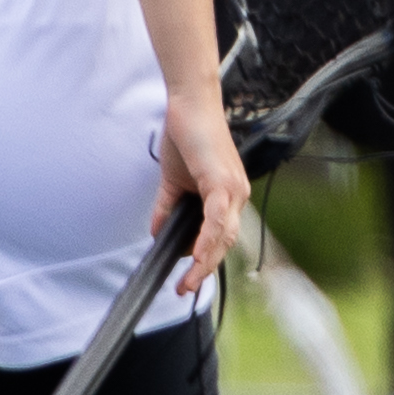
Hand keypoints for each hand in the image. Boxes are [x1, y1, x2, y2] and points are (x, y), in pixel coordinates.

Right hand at [157, 82, 253, 288]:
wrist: (189, 106)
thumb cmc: (185, 137)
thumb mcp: (172, 181)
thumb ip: (166, 207)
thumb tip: (156, 232)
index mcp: (228, 196)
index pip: (220, 236)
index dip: (206, 259)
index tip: (188, 279)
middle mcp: (237, 195)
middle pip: (225, 242)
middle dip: (205, 269)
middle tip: (185, 289)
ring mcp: (233, 189)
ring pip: (223, 235)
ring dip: (205, 262)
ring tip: (188, 281)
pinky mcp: (223, 181)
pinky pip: (217, 219)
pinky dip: (207, 239)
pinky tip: (195, 255)